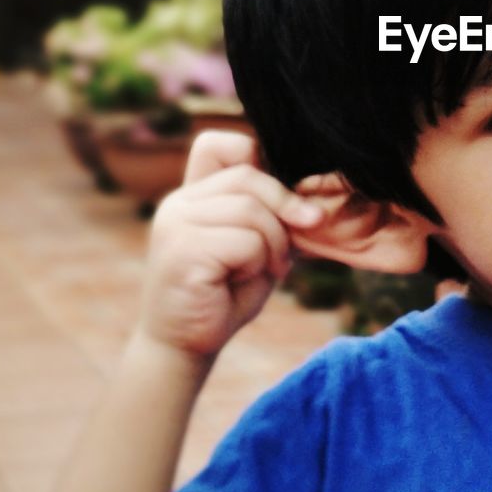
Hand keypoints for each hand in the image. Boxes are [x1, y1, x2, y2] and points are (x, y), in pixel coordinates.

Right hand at [136, 131, 323, 361]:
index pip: (219, 145)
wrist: (185, 346)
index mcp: (193, 194)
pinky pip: (246, 241)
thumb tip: (316, 191)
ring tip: (261, 270)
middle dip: (284, 211)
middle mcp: (179, 202)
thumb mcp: (257, 243)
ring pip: (252, 211)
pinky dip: (258, 264)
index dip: (258, 163)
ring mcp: (175, 224)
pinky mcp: (182, 251)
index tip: (282, 201)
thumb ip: (271, 212)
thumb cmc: (225, 293)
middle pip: (249, 178)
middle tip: (290, 249)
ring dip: (272, 246)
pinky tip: (240, 283)